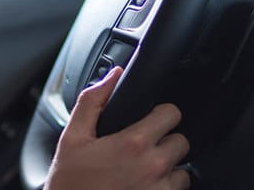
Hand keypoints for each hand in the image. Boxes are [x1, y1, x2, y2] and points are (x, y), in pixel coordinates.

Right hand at [45, 67, 189, 189]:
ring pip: (183, 171)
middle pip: (181, 142)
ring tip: (141, 172)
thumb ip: (93, 101)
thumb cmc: (70, 183)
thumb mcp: (73, 137)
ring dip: (167, 170)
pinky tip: (141, 188)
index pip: (172, 114)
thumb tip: (113, 75)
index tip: (149, 119)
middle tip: (141, 149)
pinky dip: (163, 189)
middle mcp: (154, 167)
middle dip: (164, 142)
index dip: (160, 113)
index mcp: (134, 143)